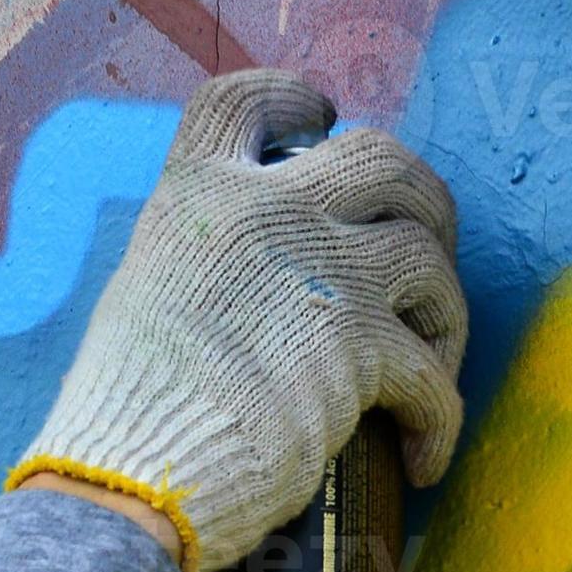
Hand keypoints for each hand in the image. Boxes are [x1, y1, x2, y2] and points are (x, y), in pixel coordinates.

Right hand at [8, 70, 467, 571]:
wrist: (131, 472)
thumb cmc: (127, 412)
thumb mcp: (147, 296)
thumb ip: (208, 265)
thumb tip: (252, 288)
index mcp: (197, 195)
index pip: (244, 100)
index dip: (292, 99)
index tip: (322, 114)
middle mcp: (264, 211)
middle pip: (382, 159)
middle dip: (422, 202)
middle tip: (425, 248)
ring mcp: (320, 268)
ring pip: (427, 258)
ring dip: (443, 316)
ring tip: (429, 367)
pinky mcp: (360, 342)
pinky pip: (433, 374)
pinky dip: (438, 422)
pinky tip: (421, 459)